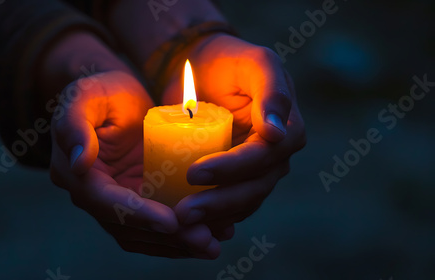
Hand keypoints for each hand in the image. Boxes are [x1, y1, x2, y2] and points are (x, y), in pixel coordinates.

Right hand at [50, 71, 221, 258]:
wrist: (118, 95)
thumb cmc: (101, 90)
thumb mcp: (83, 96)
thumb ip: (74, 124)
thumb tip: (80, 163)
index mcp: (76, 174)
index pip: (106, 202)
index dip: (138, 215)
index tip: (171, 222)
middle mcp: (95, 195)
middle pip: (129, 228)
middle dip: (167, 237)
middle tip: (205, 240)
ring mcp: (120, 200)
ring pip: (146, 234)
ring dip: (179, 243)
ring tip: (214, 243)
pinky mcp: (141, 198)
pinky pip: (159, 224)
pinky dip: (183, 233)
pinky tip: (214, 232)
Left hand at [161, 34, 305, 229]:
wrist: (205, 71)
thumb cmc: (230, 61)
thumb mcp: (256, 63)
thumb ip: (272, 91)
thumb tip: (277, 133)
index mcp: (288, 130)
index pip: (265, 157)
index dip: (233, 168)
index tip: (194, 173)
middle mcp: (276, 156)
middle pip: (255, 188)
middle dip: (220, 202)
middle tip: (184, 211)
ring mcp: (256, 171)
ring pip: (242, 203)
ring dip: (213, 216)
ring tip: (180, 221)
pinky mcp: (234, 180)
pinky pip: (228, 206)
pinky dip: (211, 217)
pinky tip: (187, 226)